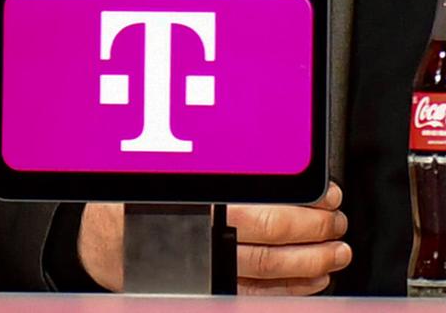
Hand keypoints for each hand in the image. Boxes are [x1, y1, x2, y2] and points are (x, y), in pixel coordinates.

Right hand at [79, 184, 350, 295]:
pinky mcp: (205, 289)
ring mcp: (203, 267)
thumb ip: (233, 167)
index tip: (330, 197)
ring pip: (267, 269)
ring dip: (310, 263)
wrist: (106, 240)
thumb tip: (287, 152)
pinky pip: (254, 294)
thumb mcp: (185, 170)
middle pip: (271, 238)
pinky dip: (289, 290)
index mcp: (202, 199)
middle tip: (339, 226)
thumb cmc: (151, 199)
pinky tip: (312, 281)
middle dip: (315, 233)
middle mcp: (201, 235)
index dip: (305, 202)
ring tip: (336, 253)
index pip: (265, 202)